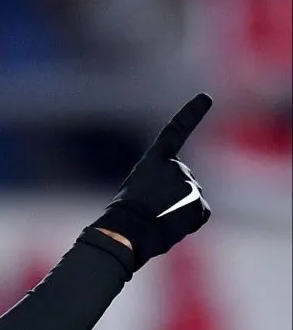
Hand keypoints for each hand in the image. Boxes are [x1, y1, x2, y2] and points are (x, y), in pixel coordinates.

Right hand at [92, 93, 212, 268]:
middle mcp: (177, 167)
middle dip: (172, 198)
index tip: (206, 97)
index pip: (174, 132)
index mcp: (154, 160)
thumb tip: (181, 201)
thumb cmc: (123, 217)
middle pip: (182, 182)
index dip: (191, 113)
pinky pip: (198, 214)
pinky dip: (188, 222)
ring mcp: (191, 184)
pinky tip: (172, 227)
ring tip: (157, 221)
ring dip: (177, 212)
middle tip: (151, 211)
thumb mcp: (134, 192)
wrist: (128, 232)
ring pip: (190, 200)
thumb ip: (160, 187)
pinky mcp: (200, 204)